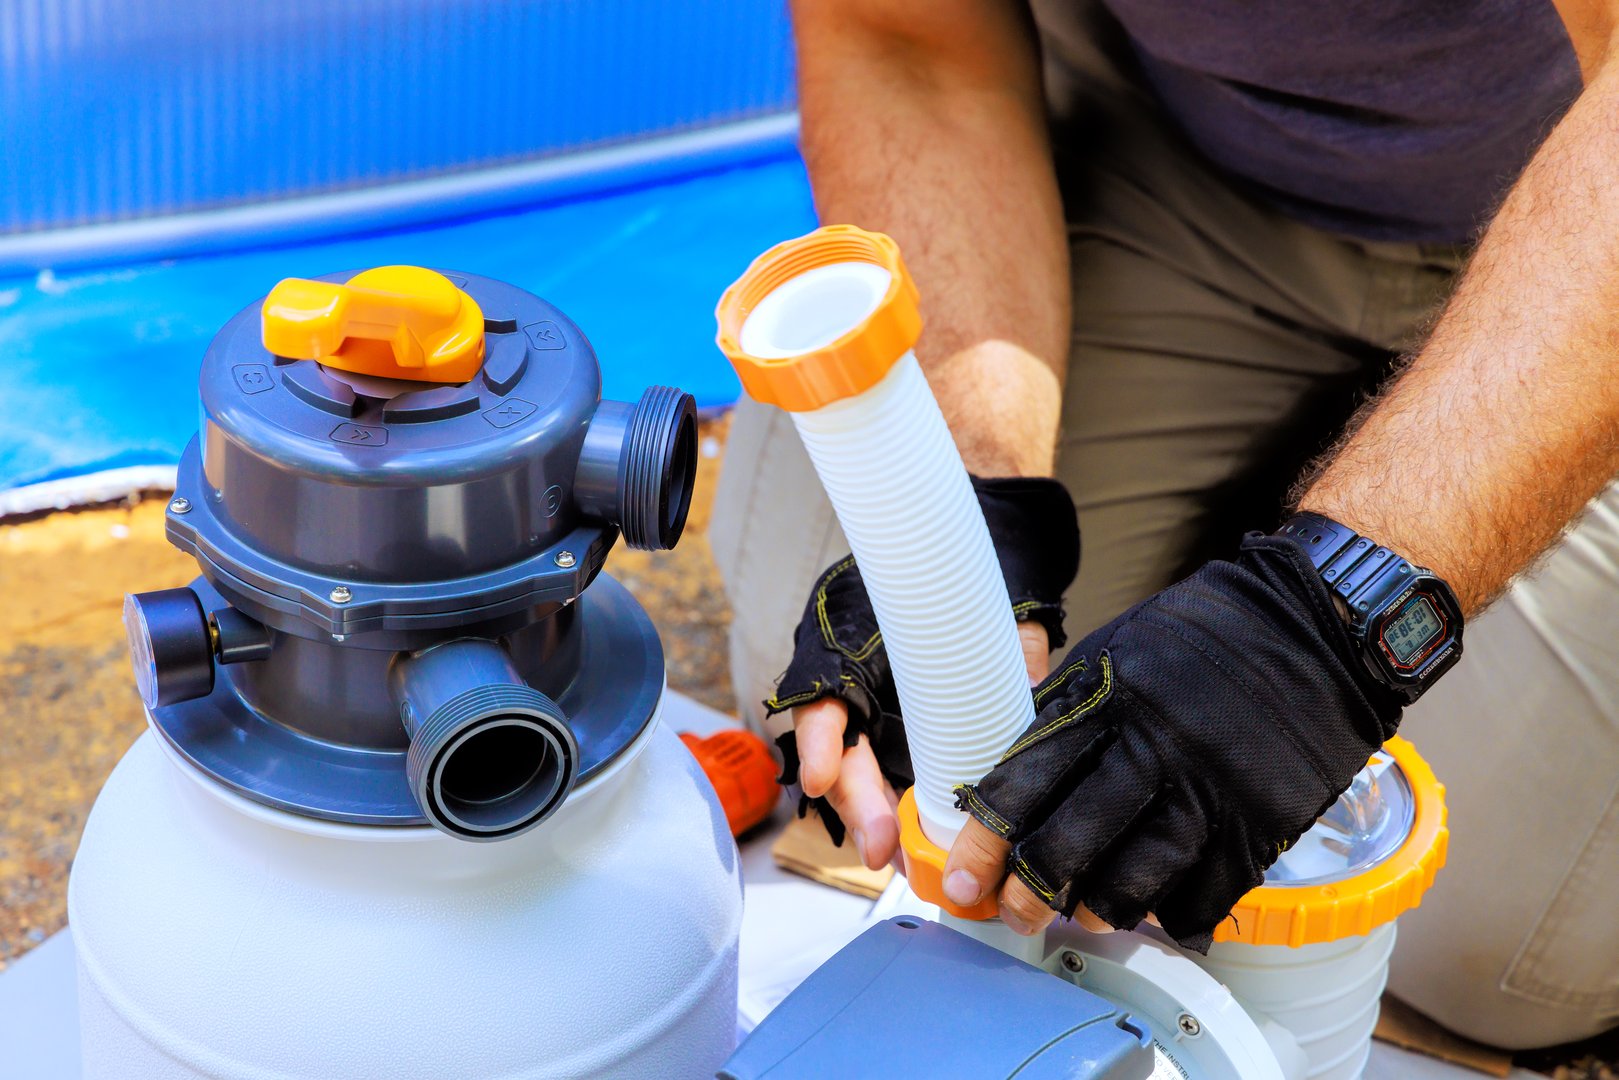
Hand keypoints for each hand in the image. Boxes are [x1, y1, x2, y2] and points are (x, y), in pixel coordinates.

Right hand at [767, 477, 1079, 870]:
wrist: (986, 542)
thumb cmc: (982, 566)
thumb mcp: (1001, 604)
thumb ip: (1016, 649)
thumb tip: (1039, 697)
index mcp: (856, 635)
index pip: (821, 690)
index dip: (819, 738)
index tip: (820, 777)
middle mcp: (852, 673)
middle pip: (835, 746)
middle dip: (855, 800)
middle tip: (881, 846)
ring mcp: (871, 703)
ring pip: (853, 767)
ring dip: (872, 814)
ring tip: (899, 858)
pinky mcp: (895, 725)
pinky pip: (879, 770)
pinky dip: (890, 807)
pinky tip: (909, 840)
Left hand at [945, 533, 1404, 949]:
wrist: (1317, 623)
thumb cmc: (1205, 637)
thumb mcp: (1118, 651)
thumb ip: (1064, 712)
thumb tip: (1006, 773)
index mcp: (1110, 700)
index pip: (1027, 780)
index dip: (986, 839)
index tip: (964, 879)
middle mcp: (1157, 747)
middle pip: (1073, 840)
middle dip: (1030, 890)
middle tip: (1012, 913)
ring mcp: (1213, 789)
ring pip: (1136, 877)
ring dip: (1097, 908)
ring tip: (1080, 915)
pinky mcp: (1262, 822)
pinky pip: (1205, 893)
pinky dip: (1170, 913)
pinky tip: (1150, 913)